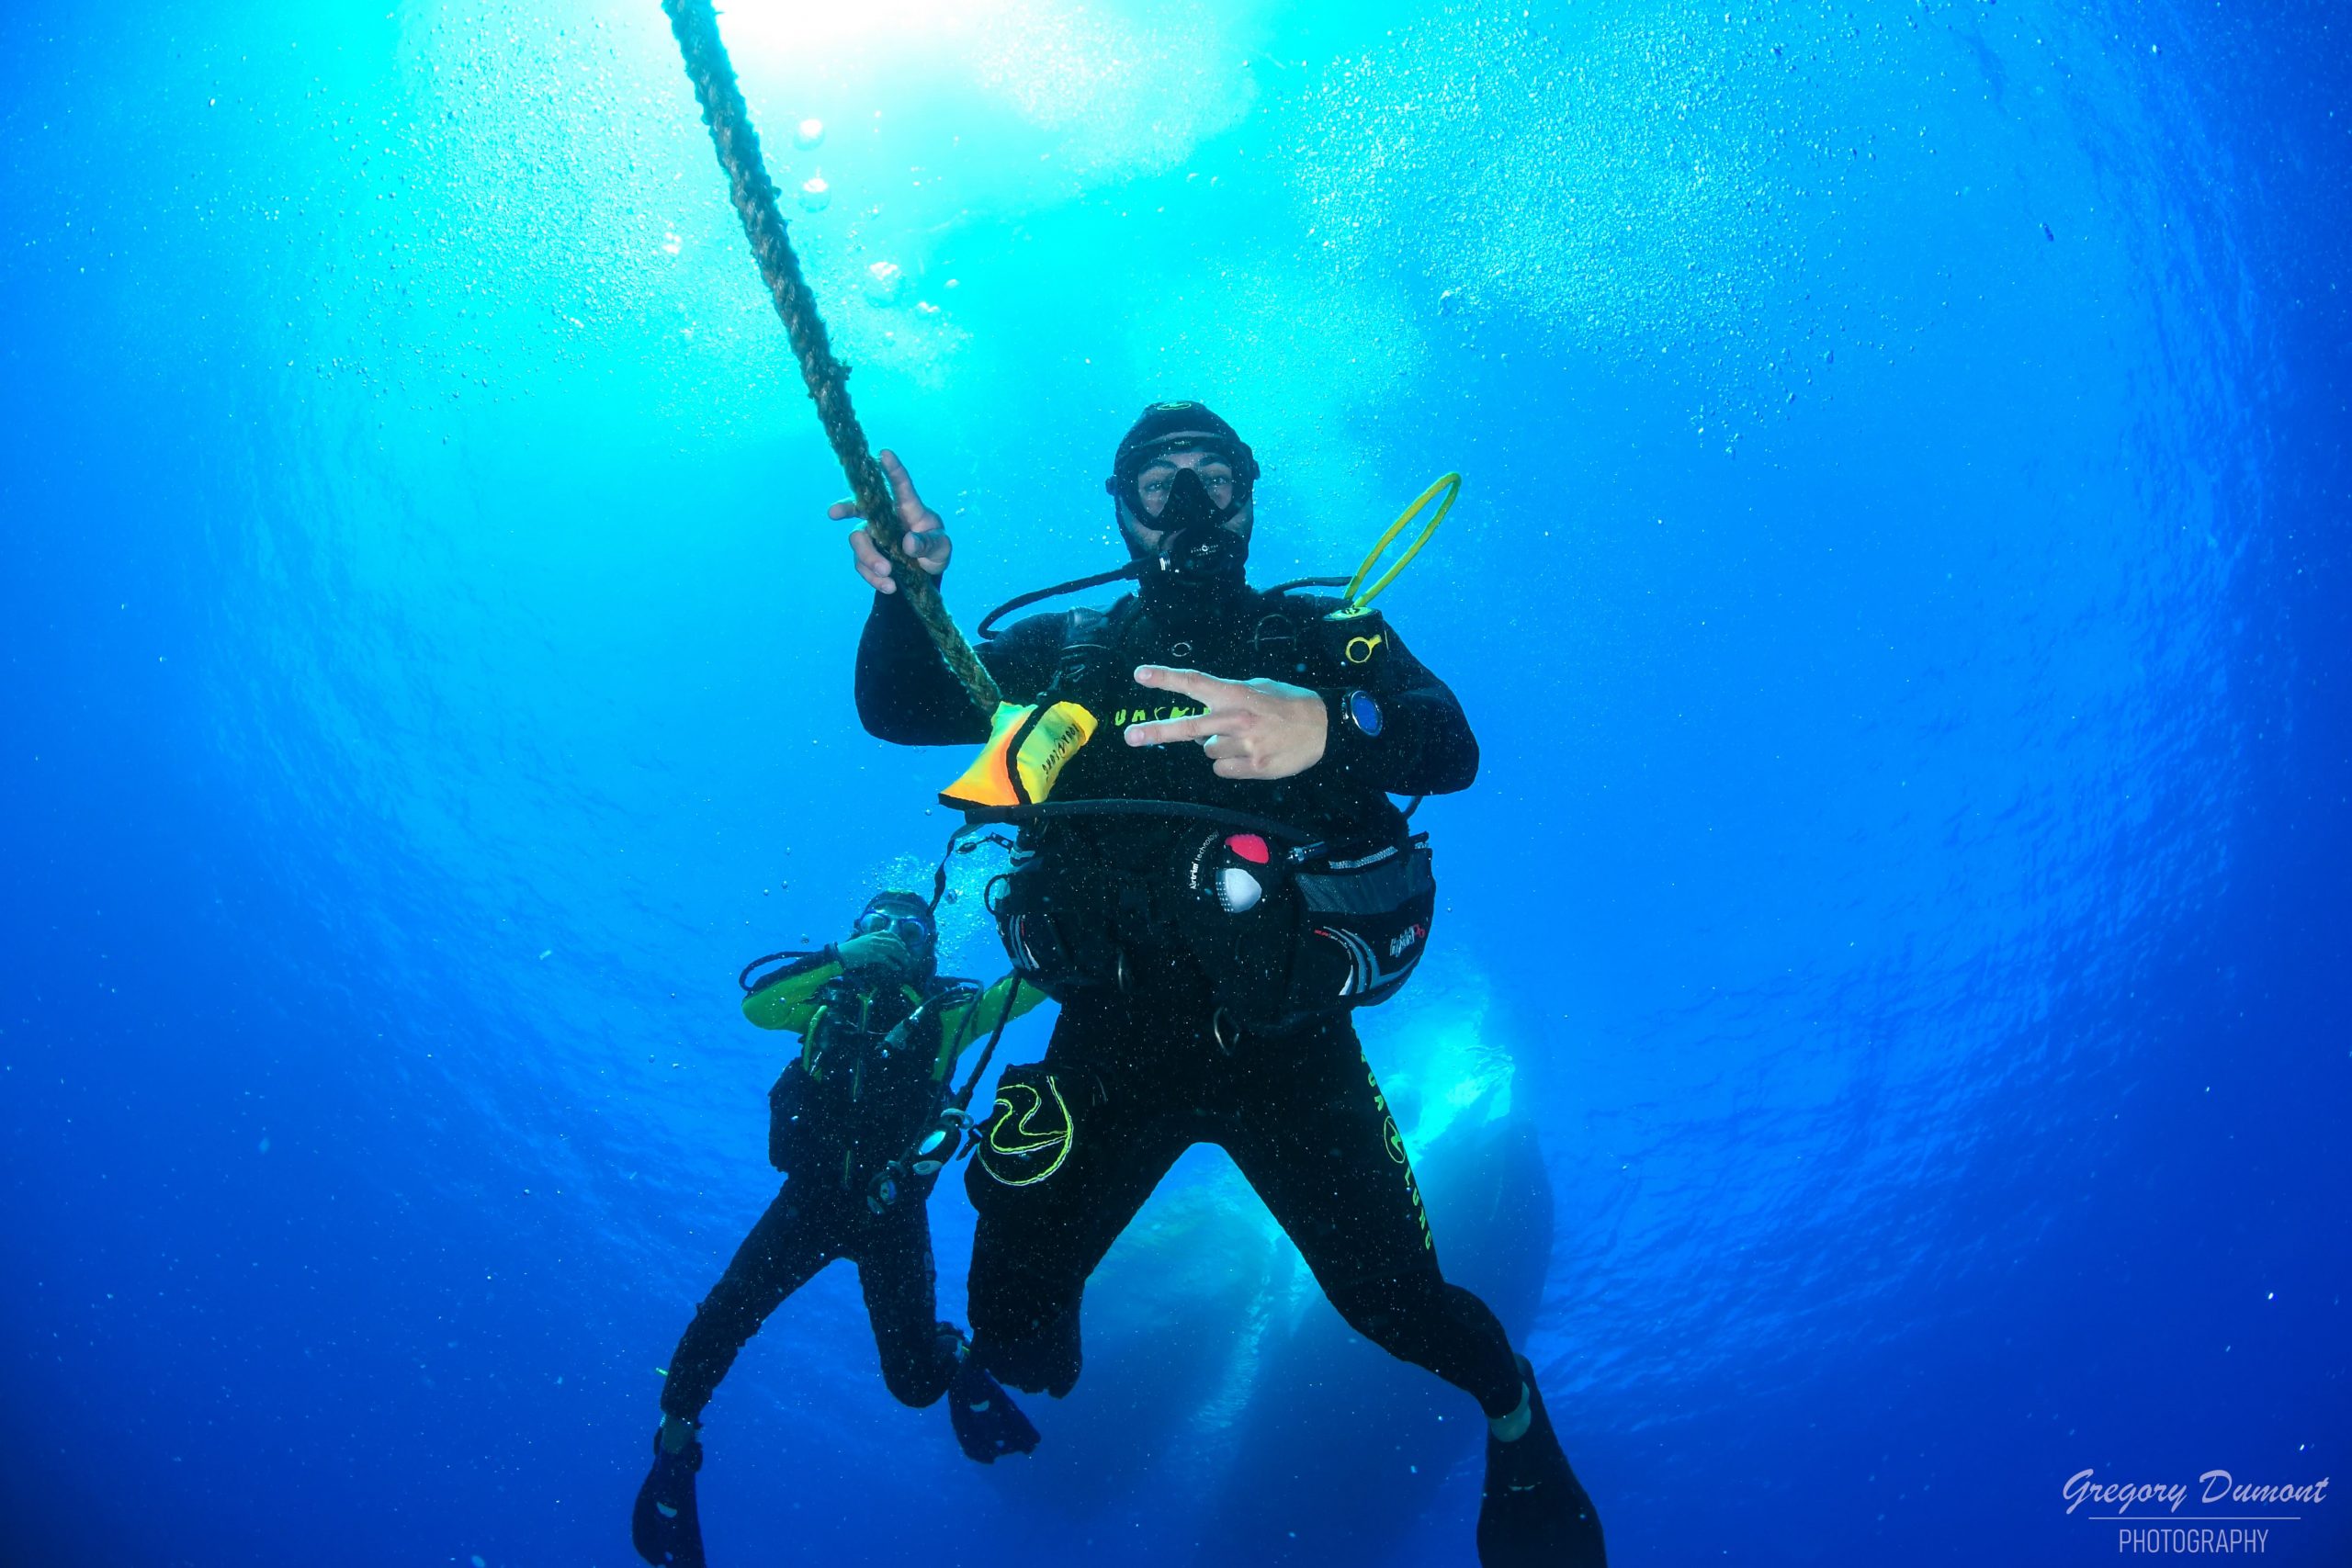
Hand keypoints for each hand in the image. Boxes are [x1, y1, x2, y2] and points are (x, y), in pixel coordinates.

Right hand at [835, 931, 914, 977]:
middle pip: (895, 943)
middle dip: (904, 950)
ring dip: (902, 957)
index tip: (904, 947)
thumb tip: (883, 947)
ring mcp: (874, 946)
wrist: (841, 954)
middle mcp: (876, 938)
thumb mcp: (864, 941)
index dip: (900, 941)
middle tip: (908, 958)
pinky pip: (886, 959)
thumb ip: (873, 941)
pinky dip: (893, 964)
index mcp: (874, 934)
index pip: (891, 935)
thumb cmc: (851, 950)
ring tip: (906, 963)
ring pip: (893, 950)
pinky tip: (896, 968)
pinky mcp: (872, 955)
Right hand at [837, 449, 950, 593]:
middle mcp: (885, 516)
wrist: (926, 573)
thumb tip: (908, 543)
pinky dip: (873, 577)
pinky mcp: (867, 554)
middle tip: (833, 512)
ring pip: (858, 540)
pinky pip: (861, 565)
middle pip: (860, 507)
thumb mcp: (942, 549)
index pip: (901, 485)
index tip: (884, 453)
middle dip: (845, 507)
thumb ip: (929, 544)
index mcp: (909, 508)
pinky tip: (889, 586)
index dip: (893, 469)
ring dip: (869, 558)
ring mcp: (873, 534)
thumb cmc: (935, 550)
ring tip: (887, 573)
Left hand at [1122, 665, 1329, 779]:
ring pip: (1208, 751)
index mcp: (1235, 694)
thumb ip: (1228, 697)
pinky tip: (1251, 754)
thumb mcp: (1258, 688)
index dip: (1166, 678)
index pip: (1195, 683)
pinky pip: (1222, 769)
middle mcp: (1235, 719)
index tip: (1140, 675)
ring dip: (1220, 746)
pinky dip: (1231, 763)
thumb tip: (1204, 715)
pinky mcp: (1253, 767)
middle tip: (1130, 737)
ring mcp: (1243, 745)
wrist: (1325, 728)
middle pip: (1188, 727)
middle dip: (1156, 731)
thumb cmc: (1288, 705)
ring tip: (1246, 739)